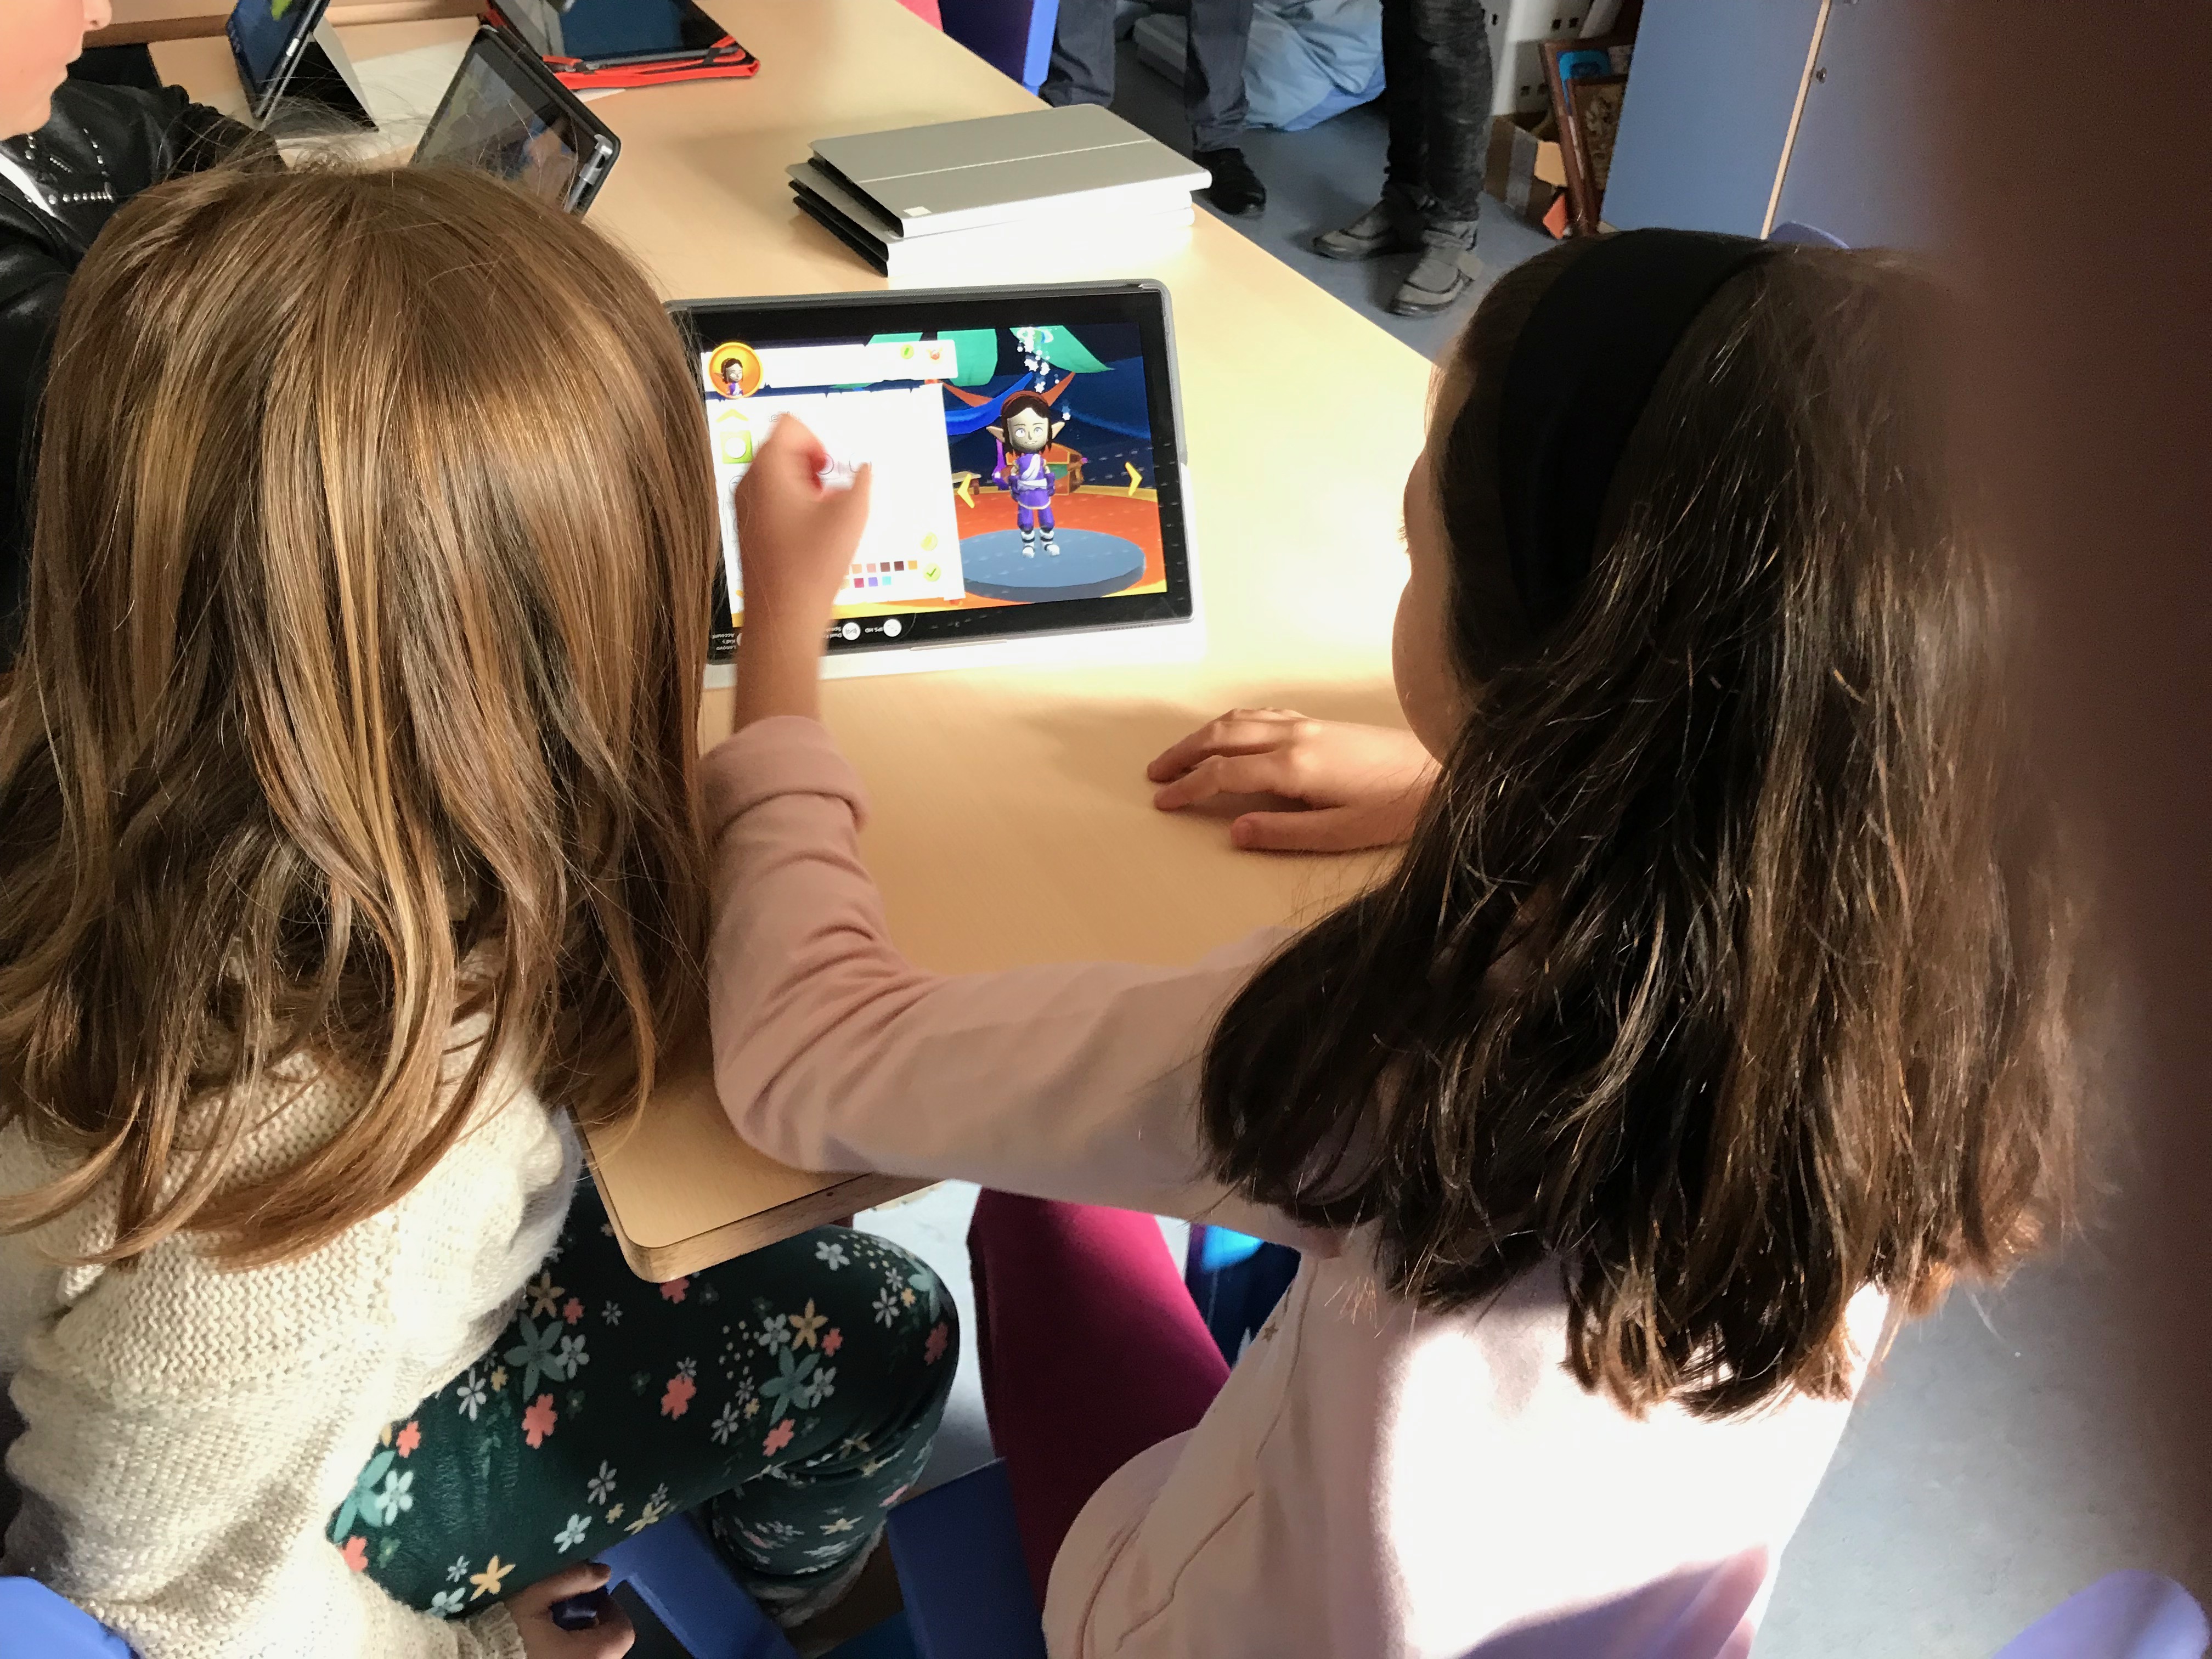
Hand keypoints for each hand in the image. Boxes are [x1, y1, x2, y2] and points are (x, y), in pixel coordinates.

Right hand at [506, 1561, 634, 1657]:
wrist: (466, 1658)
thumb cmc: (503, 1628)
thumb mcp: (535, 1595)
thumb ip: (572, 1579)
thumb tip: (604, 1572)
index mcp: (584, 1654)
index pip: (622, 1635)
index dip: (615, 1612)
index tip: (597, 1599)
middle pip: (610, 1652)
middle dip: (601, 1630)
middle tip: (579, 1613)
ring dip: (588, 1645)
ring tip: (563, 1630)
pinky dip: (574, 1655)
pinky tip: (551, 1646)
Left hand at [731, 416, 871, 728]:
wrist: (783, 617)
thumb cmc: (807, 570)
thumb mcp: (851, 515)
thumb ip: (861, 479)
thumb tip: (862, 469)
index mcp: (767, 470)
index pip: (790, 424)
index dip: (820, 440)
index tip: (833, 467)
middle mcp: (749, 484)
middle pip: (784, 448)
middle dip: (815, 466)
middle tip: (832, 493)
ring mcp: (745, 507)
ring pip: (780, 476)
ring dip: (808, 487)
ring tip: (824, 517)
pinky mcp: (750, 527)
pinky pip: (774, 500)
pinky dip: (797, 507)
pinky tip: (812, 535)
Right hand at [1147, 709, 1438, 851]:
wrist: (1443, 774)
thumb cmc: (1395, 809)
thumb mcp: (1340, 834)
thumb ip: (1284, 833)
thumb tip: (1234, 831)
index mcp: (1294, 766)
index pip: (1223, 773)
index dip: (1188, 788)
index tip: (1162, 802)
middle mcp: (1294, 736)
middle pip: (1221, 736)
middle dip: (1183, 754)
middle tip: (1154, 775)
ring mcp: (1307, 724)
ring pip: (1239, 719)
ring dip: (1203, 734)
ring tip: (1179, 754)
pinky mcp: (1320, 722)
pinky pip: (1262, 713)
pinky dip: (1232, 721)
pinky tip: (1229, 732)